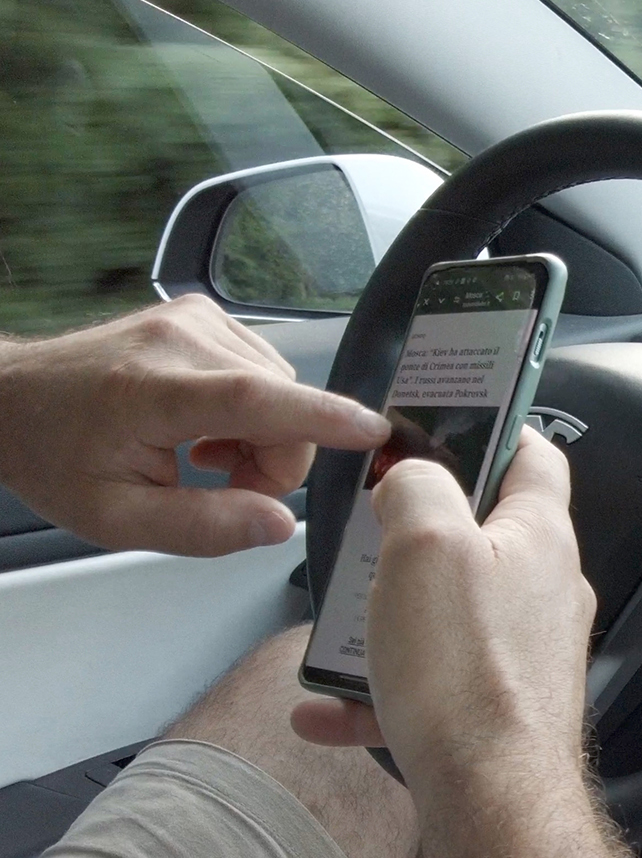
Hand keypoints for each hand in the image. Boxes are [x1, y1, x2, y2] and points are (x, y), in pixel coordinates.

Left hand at [0, 295, 389, 556]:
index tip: (373, 433)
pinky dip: (254, 408)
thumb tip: (280, 523)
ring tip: (206, 455)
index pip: (254, 398)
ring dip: (264, 435)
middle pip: (281, 406)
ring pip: (282, 390)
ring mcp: (193, 319)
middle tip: (221, 484)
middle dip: (273, 460)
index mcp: (150, 391)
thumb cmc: (57, 457)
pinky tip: (208, 426)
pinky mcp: (204, 314)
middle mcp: (177, 340)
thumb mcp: (116, 520)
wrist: (14, 397)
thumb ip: (202, 528)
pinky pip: (266, 371)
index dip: (321, 416)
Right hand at [292, 433, 596, 789]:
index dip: (495, 429)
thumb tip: (414, 473)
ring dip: (387, 618)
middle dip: (419, 533)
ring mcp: (526, 654)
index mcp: (540, 538)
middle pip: (483, 539)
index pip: (535, 458)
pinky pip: (429, 689)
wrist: (492, 797)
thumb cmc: (466, 668)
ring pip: (448, 617)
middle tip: (368, 531)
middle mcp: (546, 592)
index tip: (448, 418)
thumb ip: (417, 488)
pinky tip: (322, 709)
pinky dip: (375, 694)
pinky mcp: (501, 709)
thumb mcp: (425, 544)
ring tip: (337, 627)